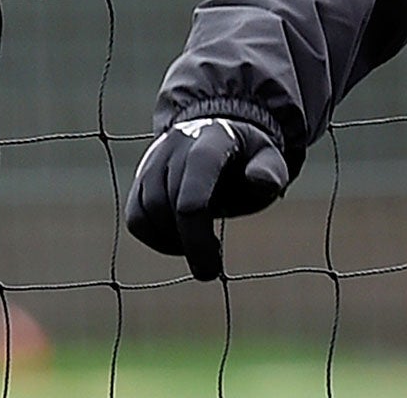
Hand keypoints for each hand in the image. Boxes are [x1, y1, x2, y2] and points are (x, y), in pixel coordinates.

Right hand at [124, 115, 290, 279]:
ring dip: (171, 241)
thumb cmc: (248, 159)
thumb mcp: (269, 160)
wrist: (223, 139)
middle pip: (169, 201)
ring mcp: (155, 159)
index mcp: (214, 138)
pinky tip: (181, 243)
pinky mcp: (141, 179)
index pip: (196, 177)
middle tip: (211, 268)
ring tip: (201, 250)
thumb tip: (263, 182)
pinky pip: (136, 218)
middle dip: (190, 242)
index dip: (197, 229)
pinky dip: (154, 238)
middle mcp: (178, 144)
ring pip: (147, 210)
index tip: (213, 265)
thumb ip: (269, 171)